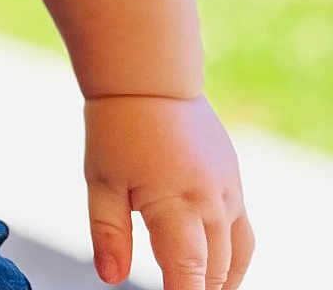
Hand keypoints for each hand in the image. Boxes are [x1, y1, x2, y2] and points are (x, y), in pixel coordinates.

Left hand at [85, 93, 253, 289]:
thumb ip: (108, 233)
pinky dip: (233, 256)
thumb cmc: (116, 125)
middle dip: (198, 288)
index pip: (189, 273)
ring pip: (236, 255)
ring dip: (222, 280)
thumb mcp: (100, 179)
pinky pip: (243, 231)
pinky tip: (215, 265)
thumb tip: (111, 278)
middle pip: (213, 269)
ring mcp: (229, 190)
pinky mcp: (235, 178)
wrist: (148, 75)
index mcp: (175, 204)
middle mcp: (211, 202)